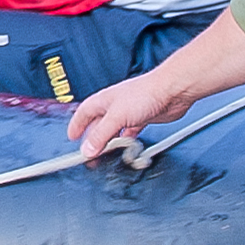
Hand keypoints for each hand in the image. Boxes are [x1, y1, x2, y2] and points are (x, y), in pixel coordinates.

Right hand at [68, 71, 191, 162]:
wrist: (172, 91)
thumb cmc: (146, 92)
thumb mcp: (117, 117)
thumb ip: (101, 134)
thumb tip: (88, 149)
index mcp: (104, 100)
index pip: (83, 113)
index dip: (76, 125)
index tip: (72, 137)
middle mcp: (115, 105)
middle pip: (98, 124)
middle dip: (92, 138)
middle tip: (88, 152)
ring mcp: (129, 112)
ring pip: (114, 129)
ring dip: (109, 141)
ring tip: (105, 153)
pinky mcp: (143, 118)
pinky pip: (130, 132)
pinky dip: (126, 140)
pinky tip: (127, 147)